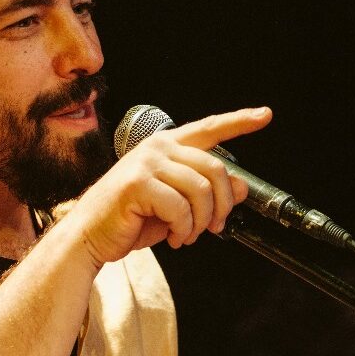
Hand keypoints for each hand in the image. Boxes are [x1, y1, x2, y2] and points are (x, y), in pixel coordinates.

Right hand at [74, 106, 271, 263]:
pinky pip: (180, 207)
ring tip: (190, 236)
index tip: (264, 116)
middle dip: (222, 204)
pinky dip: (184, 229)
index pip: (208, 129)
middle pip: (214, 168)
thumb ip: (205, 193)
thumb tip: (242, 187)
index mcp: (166, 147)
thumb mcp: (176, 206)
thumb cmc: (129, 220)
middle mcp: (157, 148)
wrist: (90, 236)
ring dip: (202, 221)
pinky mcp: (138, 184)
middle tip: (216, 227)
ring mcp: (146, 163)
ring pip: (201, 190)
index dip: (238, 122)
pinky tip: (176, 239)